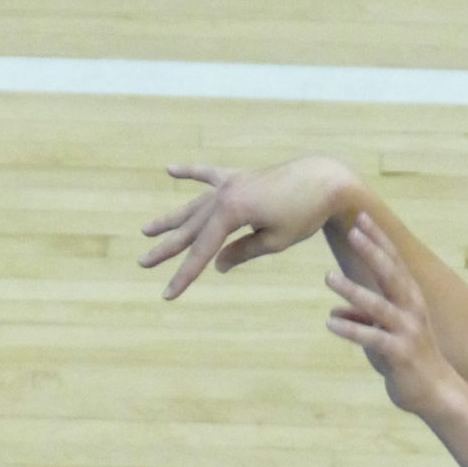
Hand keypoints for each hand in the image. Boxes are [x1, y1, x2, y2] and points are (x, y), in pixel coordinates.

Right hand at [139, 155, 356, 298]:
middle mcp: (224, 194)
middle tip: (143, 263)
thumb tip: (218, 266)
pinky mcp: (239, 178)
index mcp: (232, 211)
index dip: (184, 275)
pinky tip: (170, 171)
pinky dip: (190, 173)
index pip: (202, 251)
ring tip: (146, 231)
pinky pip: (208, 175)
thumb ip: (242, 252)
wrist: (324, 180)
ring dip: (170, 220)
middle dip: (167, 248)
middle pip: (190, 228)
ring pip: (193, 206)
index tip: (168, 295)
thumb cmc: (304, 215)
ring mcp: (230, 183)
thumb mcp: (274, 241)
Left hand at [325, 216, 459, 417]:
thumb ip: (361, 322)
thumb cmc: (410, 363)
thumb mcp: (383, 338)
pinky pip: (373, 338)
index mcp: (411, 300)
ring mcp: (408, 332)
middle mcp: (412, 310)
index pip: (394, 263)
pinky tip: (330, 323)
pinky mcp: (401, 354)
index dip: (379, 240)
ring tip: (328, 277)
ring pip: (379, 306)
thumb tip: (333, 314)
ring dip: (353, 291)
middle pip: (391, 274)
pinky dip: (351, 329)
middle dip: (372, 251)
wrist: (439, 395)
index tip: (361, 217)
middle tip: (352, 230)